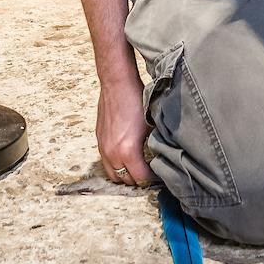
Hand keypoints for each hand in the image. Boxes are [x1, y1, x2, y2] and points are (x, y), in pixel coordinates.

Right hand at [97, 70, 151, 186]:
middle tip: (150, 173)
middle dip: (139, 180)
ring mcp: (103, 148)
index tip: (160, 175)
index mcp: (128, 151)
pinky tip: (125, 157)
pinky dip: (115, 165)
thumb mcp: (151, 125)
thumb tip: (164, 155)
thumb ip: (155, 145)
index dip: (153, 179)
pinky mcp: (99, 140)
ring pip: (113, 174)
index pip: (141, 178)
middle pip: (125, 180)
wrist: (117, 84)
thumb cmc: (135, 100)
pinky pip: (106, 162)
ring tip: (137, 167)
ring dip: (125, 174)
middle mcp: (112, 153)